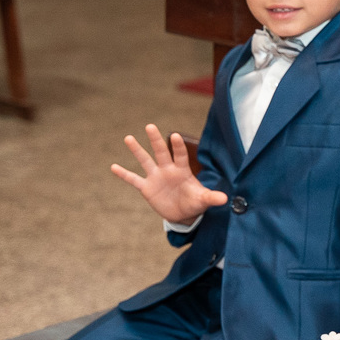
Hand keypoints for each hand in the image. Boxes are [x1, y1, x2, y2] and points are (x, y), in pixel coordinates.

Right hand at [110, 124, 228, 223]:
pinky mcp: (147, 188)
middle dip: (156, 140)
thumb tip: (225, 200)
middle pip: (161, 152)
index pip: (180, 156)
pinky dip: (124, 174)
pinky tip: (113, 167)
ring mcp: (156, 177)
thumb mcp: (203, 201)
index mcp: (182, 171)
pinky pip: (133, 179)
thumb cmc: (195, 202)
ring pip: (145, 161)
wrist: (183, 213)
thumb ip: (212, 198)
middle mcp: (168, 170)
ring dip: (137, 150)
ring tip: (128, 138)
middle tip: (150, 126)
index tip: (175, 135)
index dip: (177, 147)